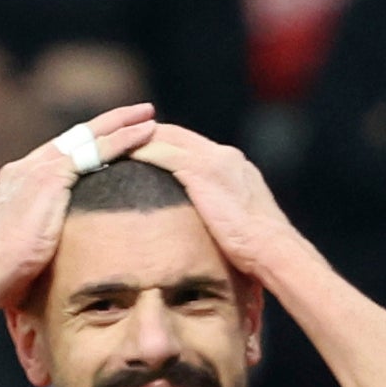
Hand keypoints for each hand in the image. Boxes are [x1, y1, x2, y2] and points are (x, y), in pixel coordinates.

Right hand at [0, 102, 154, 296]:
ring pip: (88, 137)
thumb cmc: (7, 277)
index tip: (110, 142)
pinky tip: (145, 134)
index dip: (86, 147)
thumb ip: (39, 236)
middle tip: (137, 114)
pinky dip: (122, 140)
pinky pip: (95, 150)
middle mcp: (25, 168)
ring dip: (121, 124)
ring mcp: (37, 168)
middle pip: (74, 138)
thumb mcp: (24, 248)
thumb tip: (54, 251)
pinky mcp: (52, 176)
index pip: (59, 156)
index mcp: (16, 183)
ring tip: (148, 116)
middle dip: (107, 124)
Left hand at [127, 122, 297, 278]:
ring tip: (112, 146)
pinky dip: (139, 151)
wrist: (273, 249)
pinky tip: (119, 157)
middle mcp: (225, 156)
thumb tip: (211, 235)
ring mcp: (214, 161)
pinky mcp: (201, 172)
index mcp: (236, 167)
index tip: (148, 149)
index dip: (169, 144)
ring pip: (166, 138)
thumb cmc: (260, 251)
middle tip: (121, 141)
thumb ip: (223, 217)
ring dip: (139, 139)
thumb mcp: (240, 226)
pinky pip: (161, 153)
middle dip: (149, 135)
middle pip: (177, 135)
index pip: (194, 146)